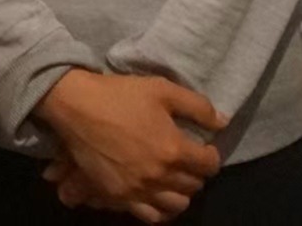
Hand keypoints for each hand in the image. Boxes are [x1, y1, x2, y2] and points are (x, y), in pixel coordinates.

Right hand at [34, 71, 225, 221]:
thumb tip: (223, 122)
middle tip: (190, 159)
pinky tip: (158, 195)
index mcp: (173, 149)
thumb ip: (197, 107)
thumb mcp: (162, 89)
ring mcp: (139, 190)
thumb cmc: (121, 95)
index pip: (208, 165)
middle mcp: (160, 176)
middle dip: (197, 173)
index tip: (206, 147)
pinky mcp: (120, 197)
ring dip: (182, 193)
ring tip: (175, 178)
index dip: (211, 155)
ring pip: (175, 205)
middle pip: (193, 186)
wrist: (78, 107)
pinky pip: (150, 215)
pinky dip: (160, 209)